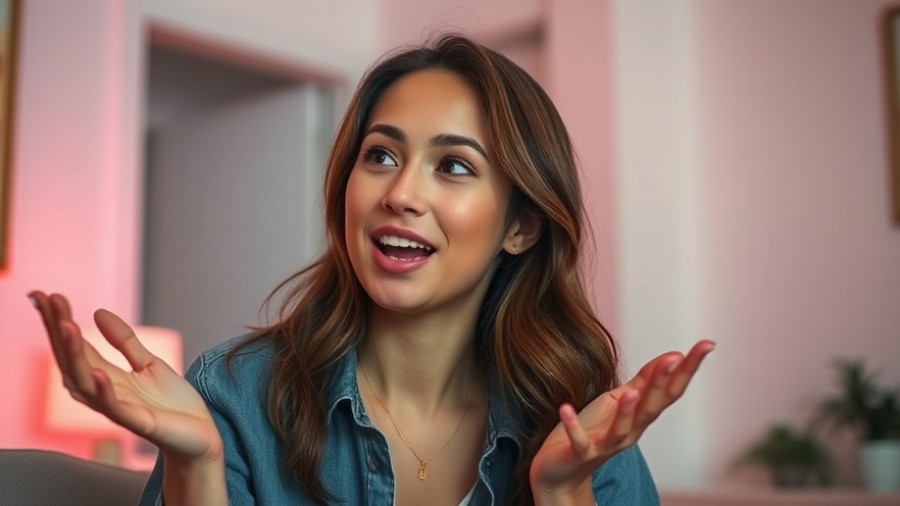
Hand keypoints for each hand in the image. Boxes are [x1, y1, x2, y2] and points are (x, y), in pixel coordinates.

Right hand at [29, 291, 222, 463]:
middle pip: (71, 360)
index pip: (76, 347)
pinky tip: (98, 373)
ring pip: (84, 381)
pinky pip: (114, 407)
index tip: (47, 295)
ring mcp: (119, 408)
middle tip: (46, 300)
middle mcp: (105, 392)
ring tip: (66, 325)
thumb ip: (124, 341)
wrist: (202, 434)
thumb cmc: (173, 404)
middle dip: (58, 331)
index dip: (60, 322)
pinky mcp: (138, 422)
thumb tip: (97, 311)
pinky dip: (104, 391)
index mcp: (107, 377)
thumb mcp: (149, 363)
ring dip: (74, 354)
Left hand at [529, 340, 715, 502]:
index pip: (670, 390)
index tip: (707, 344)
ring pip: (622, 430)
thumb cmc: (593, 430)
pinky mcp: (580, 453)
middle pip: (651, 408)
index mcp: (640, 416)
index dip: (688, 368)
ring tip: (631, 392)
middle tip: (675, 358)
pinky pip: (579, 442)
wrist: (563, 472)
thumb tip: (672, 356)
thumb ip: (644, 381)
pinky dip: (573, 427)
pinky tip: (566, 408)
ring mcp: (605, 445)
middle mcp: (629, 432)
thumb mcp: (619, 400)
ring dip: (627, 412)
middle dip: (663, 384)